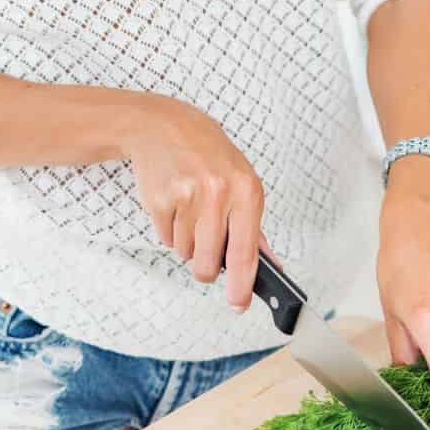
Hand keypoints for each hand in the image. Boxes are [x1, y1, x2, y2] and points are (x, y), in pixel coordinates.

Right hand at [119, 95, 270, 311]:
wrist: (163, 125)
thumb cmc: (209, 156)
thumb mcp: (242, 183)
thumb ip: (254, 229)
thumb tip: (270, 266)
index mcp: (247, 191)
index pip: (246, 253)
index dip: (242, 286)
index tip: (239, 304)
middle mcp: (219, 193)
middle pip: (209, 264)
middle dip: (206, 268)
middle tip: (206, 249)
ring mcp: (187, 195)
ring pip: (186, 254)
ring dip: (187, 243)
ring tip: (190, 211)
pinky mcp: (160, 199)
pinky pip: (166, 240)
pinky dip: (170, 231)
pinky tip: (175, 204)